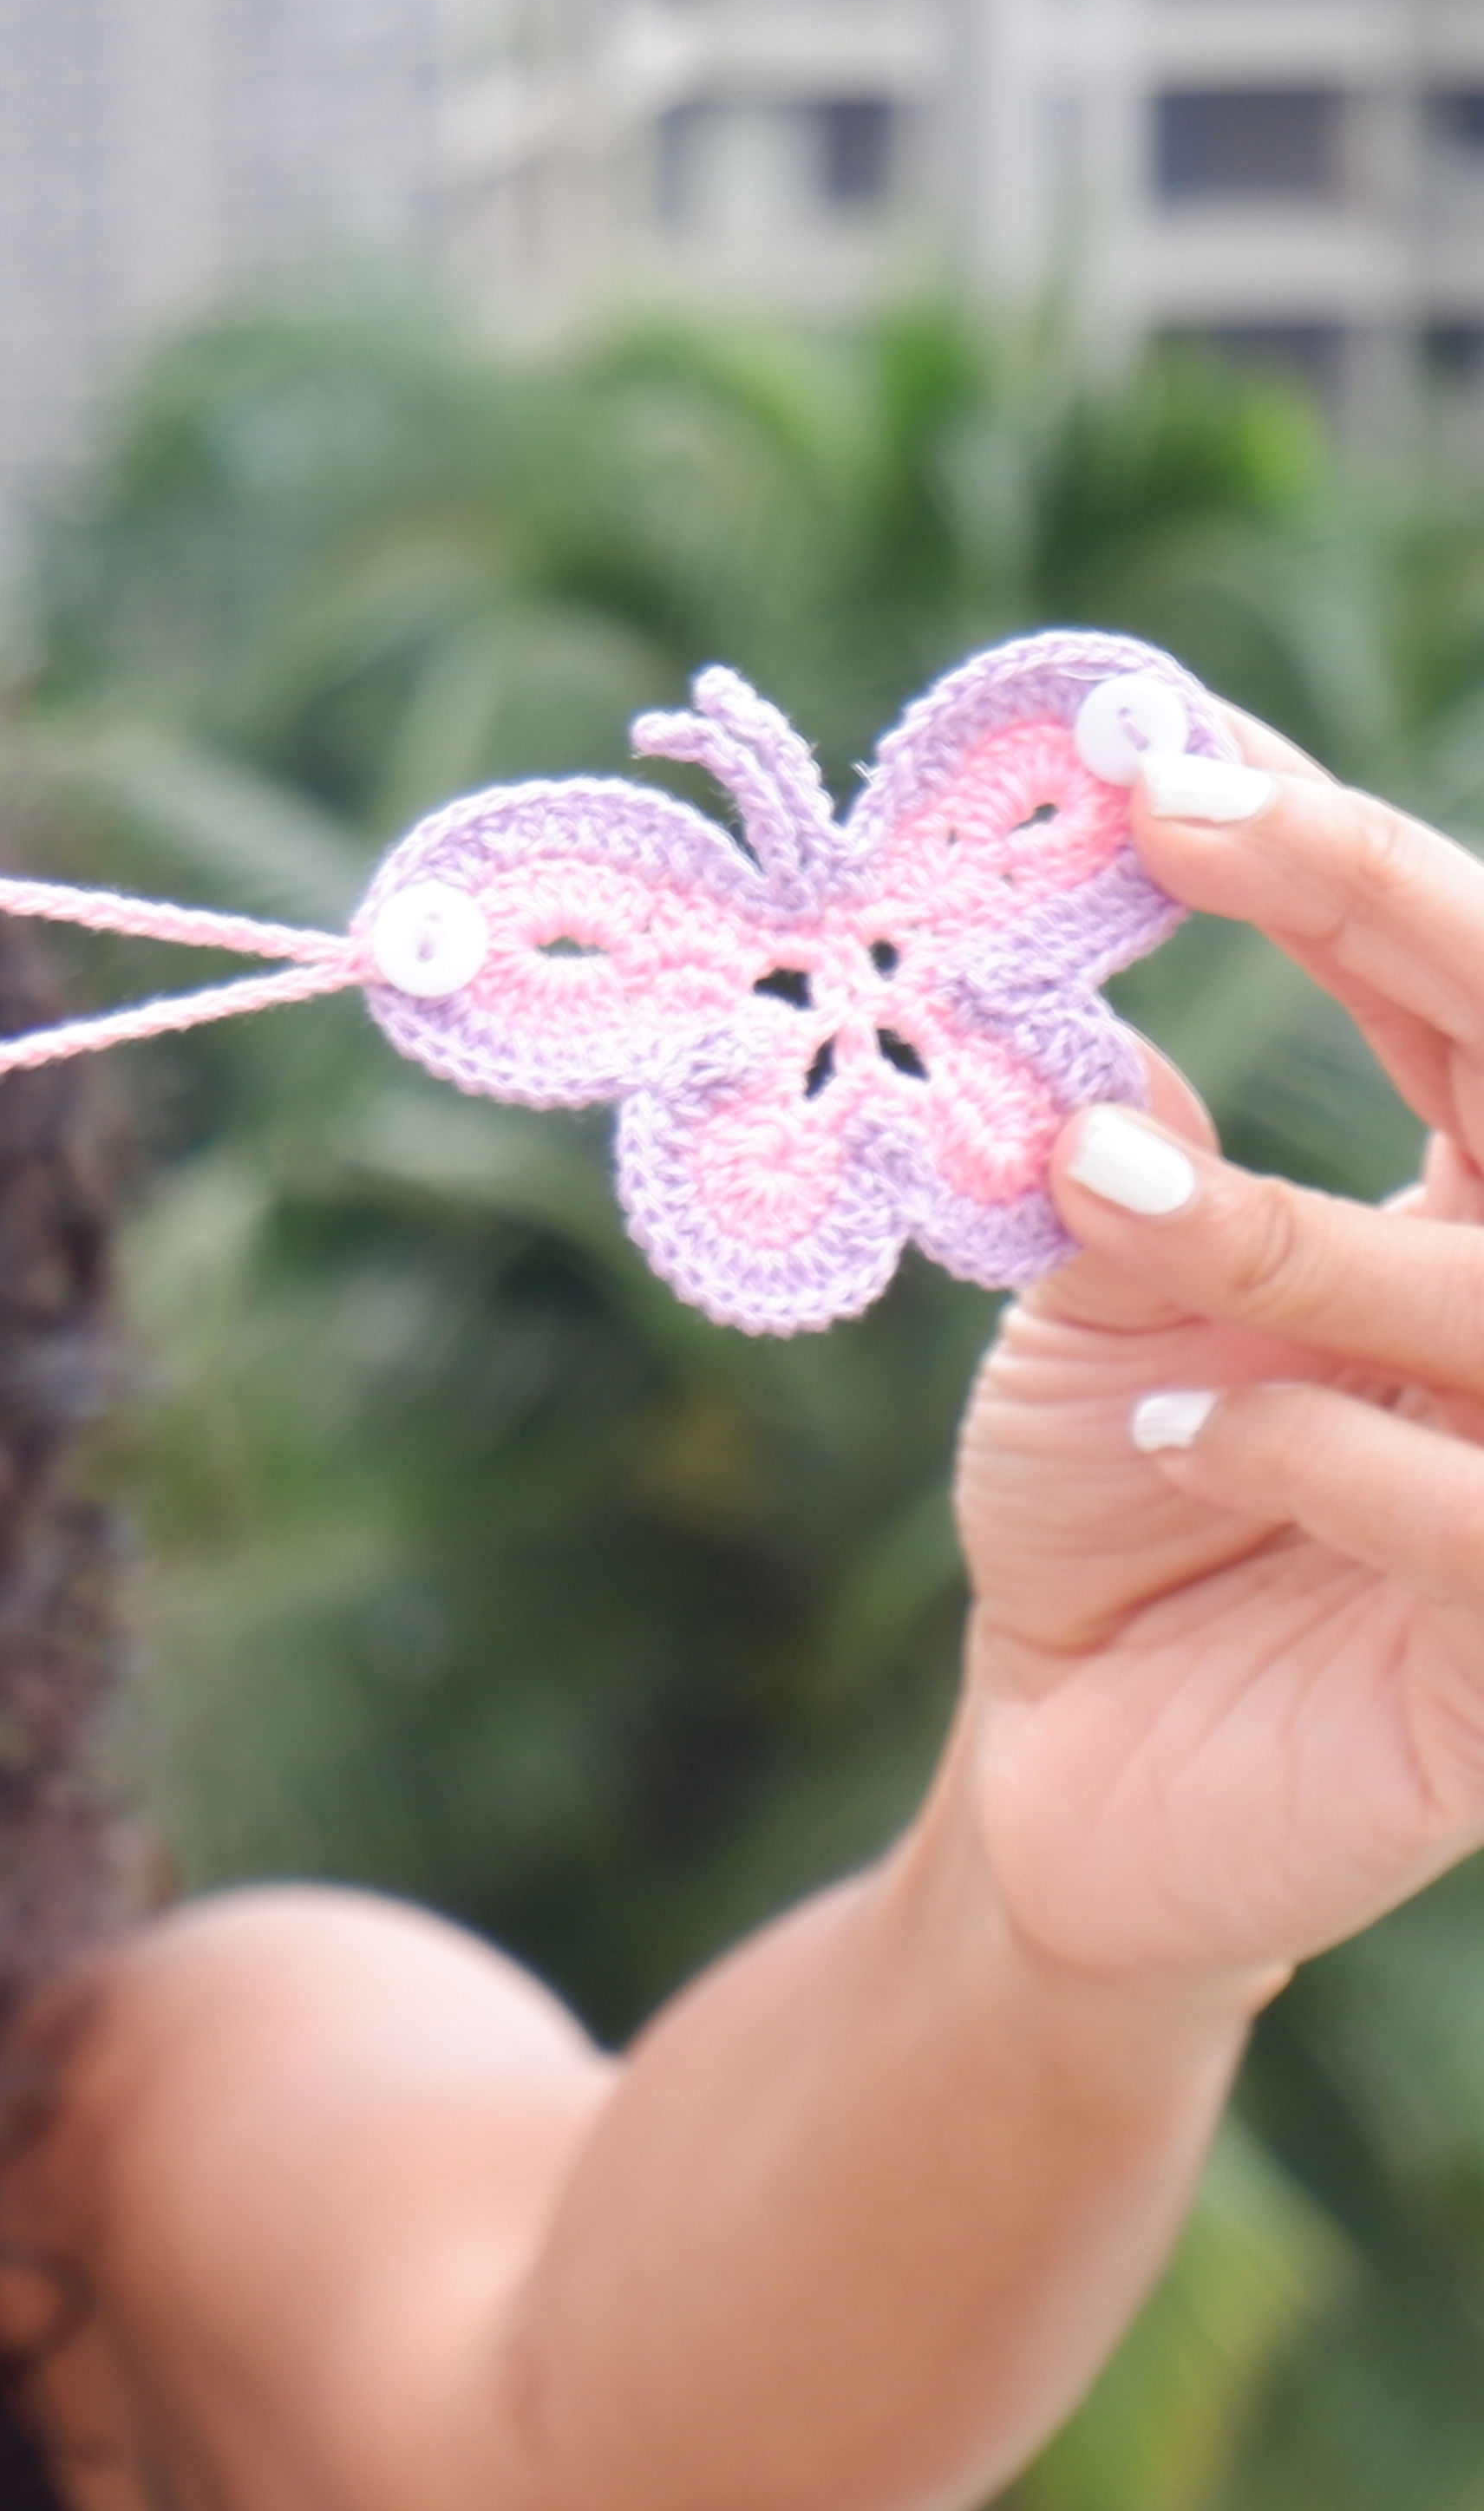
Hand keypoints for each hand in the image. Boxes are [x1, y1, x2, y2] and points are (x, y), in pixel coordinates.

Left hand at [951, 707, 1483, 1990]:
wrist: (1069, 1768)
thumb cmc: (1110, 1512)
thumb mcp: (1097, 1304)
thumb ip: (1124, 1151)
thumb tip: (1069, 944)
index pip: (1469, 985)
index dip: (1334, 851)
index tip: (1154, 742)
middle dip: (1382, 911)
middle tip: (1181, 817)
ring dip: (1289, 1225)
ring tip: (1092, 1178)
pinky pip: (1481, 1524)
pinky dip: (1318, 1448)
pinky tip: (1177, 1425)